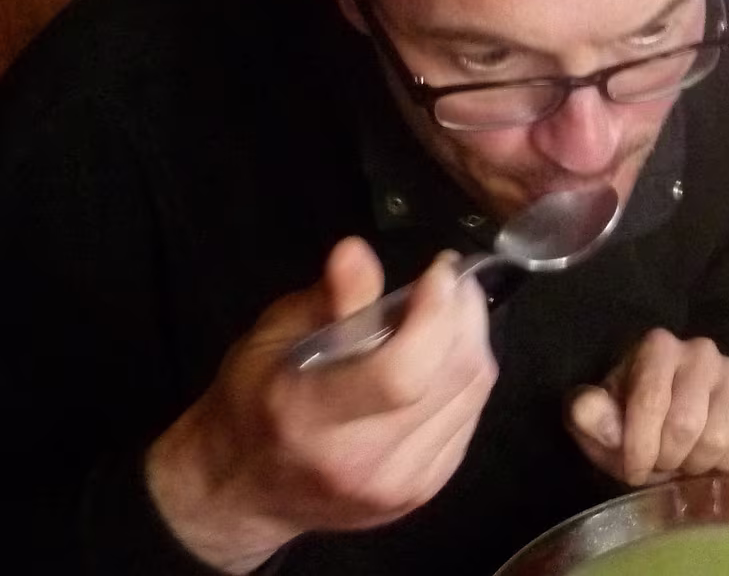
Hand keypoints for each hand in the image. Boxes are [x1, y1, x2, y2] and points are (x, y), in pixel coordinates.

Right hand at [144, 239, 497, 574]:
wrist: (243, 493)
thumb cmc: (252, 401)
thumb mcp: (272, 339)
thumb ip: (327, 299)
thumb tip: (356, 251)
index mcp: (309, 420)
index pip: (400, 373)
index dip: (434, 314)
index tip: (440, 270)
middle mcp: (360, 461)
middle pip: (449, 378)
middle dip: (462, 314)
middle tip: (450, 282)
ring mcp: (396, 486)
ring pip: (471, 393)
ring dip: (471, 340)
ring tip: (448, 312)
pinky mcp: (421, 492)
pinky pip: (470, 416)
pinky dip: (466, 377)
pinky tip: (441, 359)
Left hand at [566, 331, 728, 484]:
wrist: (670, 421)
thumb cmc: (630, 420)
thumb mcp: (600, 422)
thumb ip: (591, 415)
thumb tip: (587, 407)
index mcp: (658, 347)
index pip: (650, 403)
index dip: (639, 448)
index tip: (633, 469)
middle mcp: (701, 350)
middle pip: (686, 425)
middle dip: (667, 458)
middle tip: (660, 462)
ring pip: (719, 437)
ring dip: (696, 464)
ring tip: (684, 458)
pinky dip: (725, 463)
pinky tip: (711, 455)